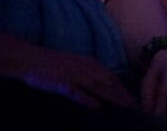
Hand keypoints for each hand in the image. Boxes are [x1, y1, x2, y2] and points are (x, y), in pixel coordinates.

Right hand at [0, 39, 136, 110]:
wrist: (32, 59)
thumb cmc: (53, 65)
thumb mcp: (75, 68)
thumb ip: (88, 78)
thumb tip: (99, 92)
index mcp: (90, 63)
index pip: (111, 77)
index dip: (123, 89)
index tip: (133, 100)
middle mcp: (86, 67)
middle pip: (108, 82)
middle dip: (122, 95)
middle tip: (134, 107)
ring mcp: (75, 75)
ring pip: (97, 86)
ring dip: (112, 96)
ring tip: (123, 107)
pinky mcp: (62, 83)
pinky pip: (76, 91)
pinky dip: (87, 98)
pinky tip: (95, 106)